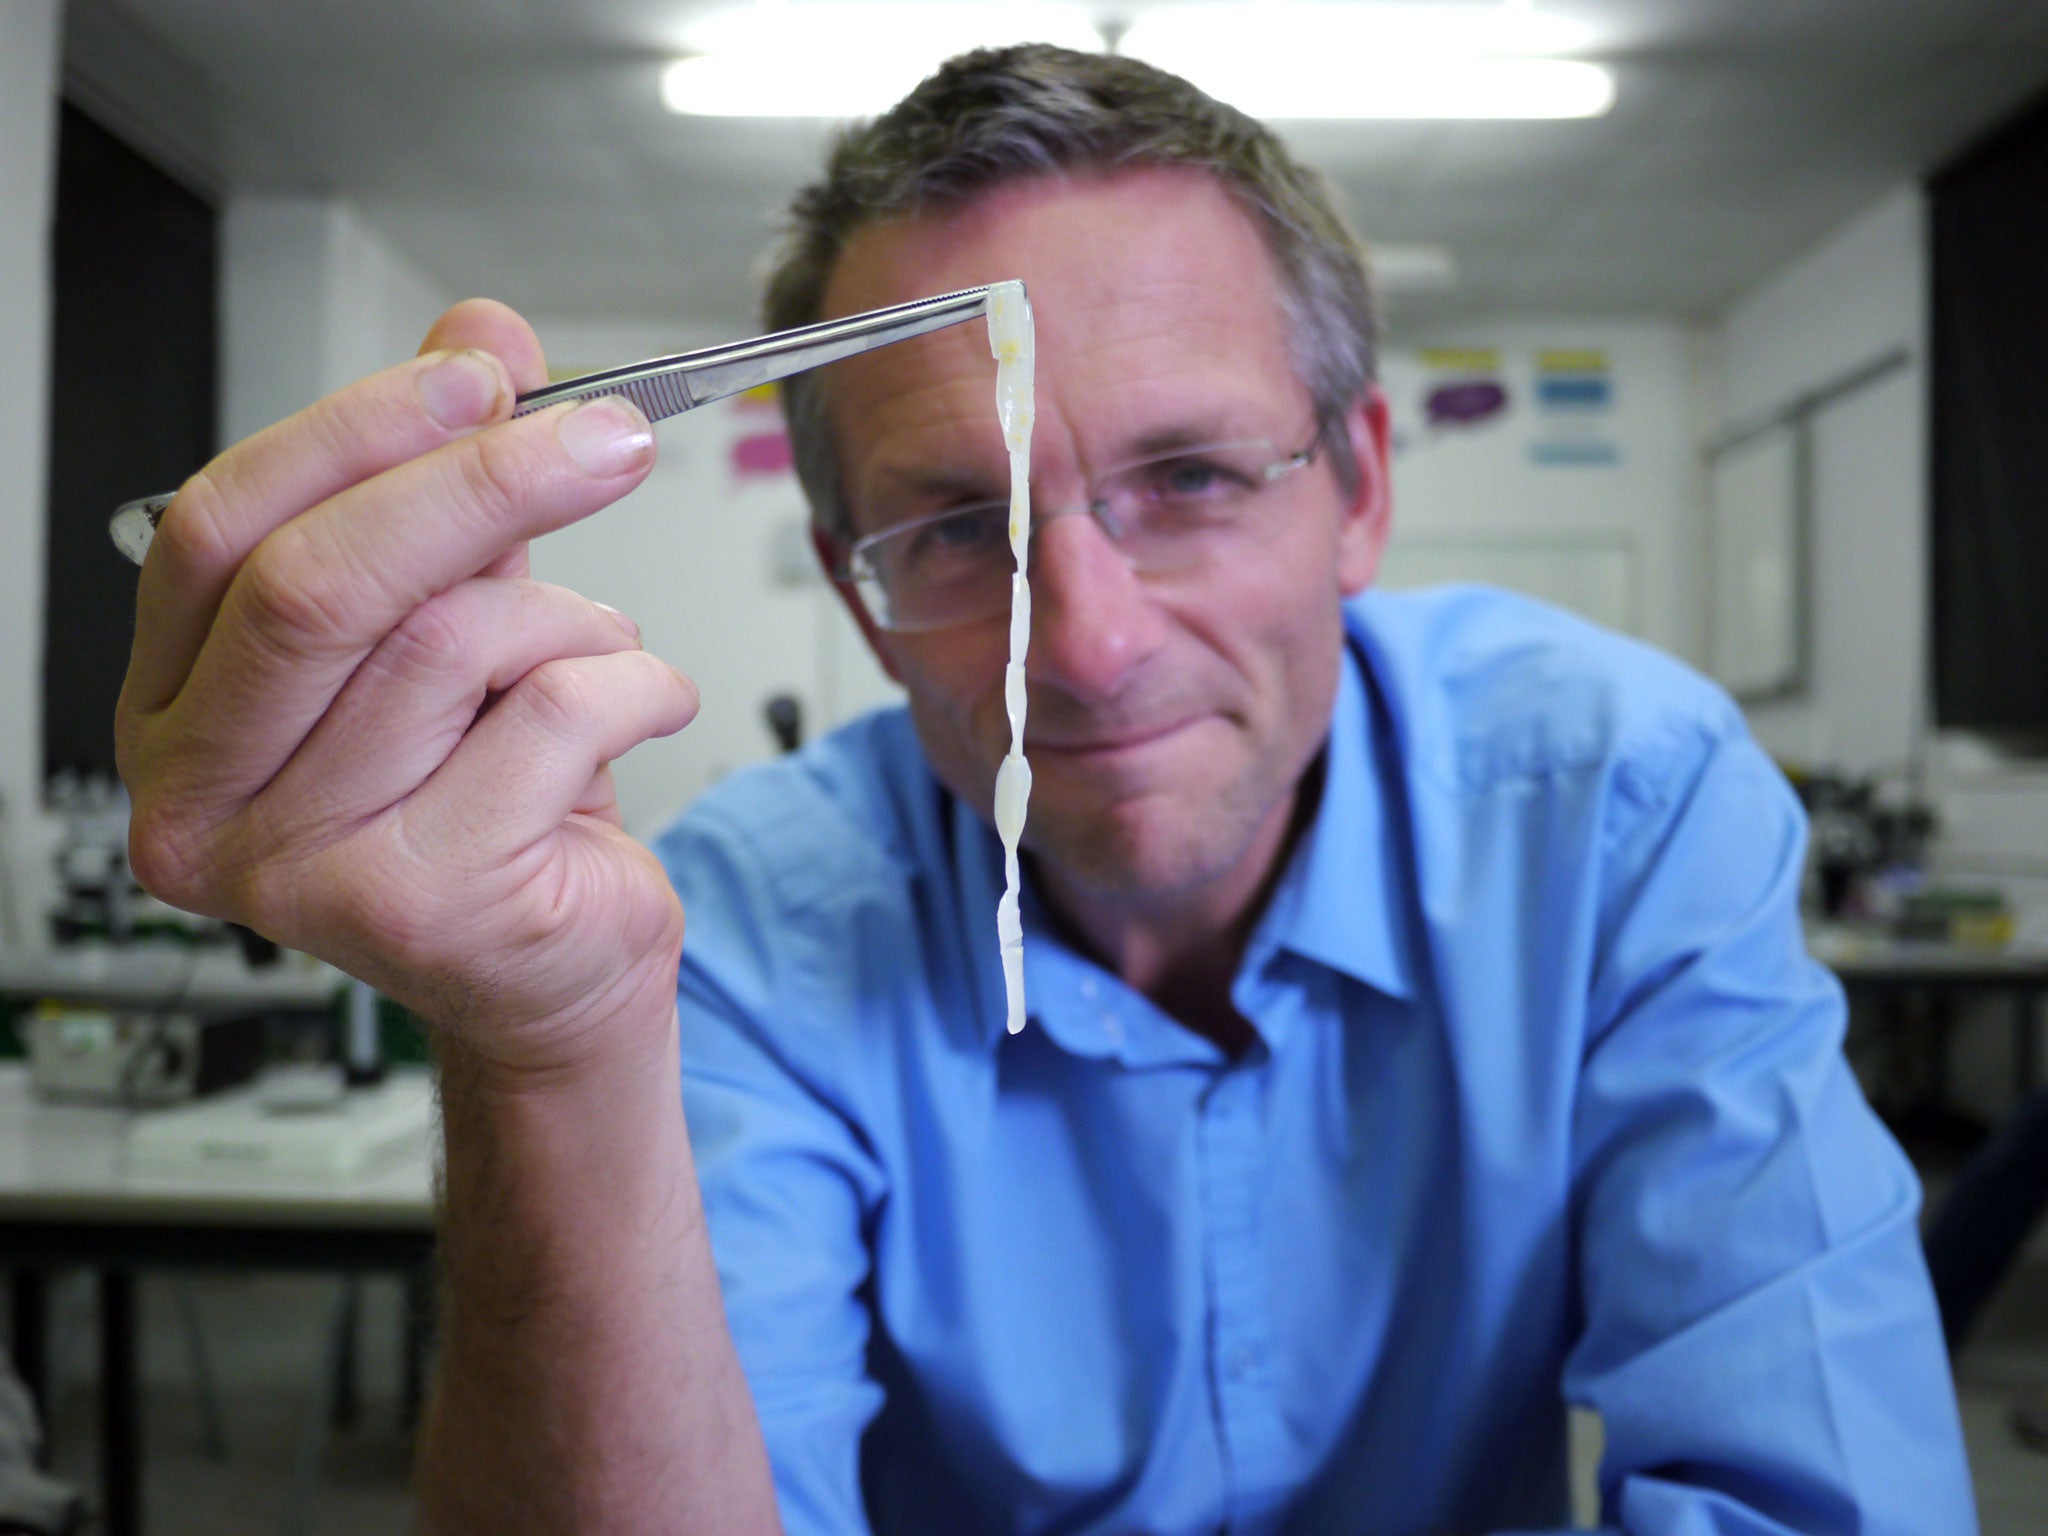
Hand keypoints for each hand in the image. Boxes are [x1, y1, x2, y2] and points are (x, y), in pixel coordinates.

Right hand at [117, 300, 699, 1080]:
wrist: (552, 962)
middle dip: (480, 482)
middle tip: (602, 436)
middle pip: (318, 584)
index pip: (221, 531)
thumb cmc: (490, 796)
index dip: (354, 433)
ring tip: (604, 644)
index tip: (477, 376)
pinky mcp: (418, 908)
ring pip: (445, 647)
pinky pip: (548, 720)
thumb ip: (447, 480)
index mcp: (178, 707)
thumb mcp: (456, 611)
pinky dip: (634, 685)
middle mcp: (203, 797)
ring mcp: (297, 867)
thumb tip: (475, 335)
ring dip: (569, 616)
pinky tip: (645, 703)